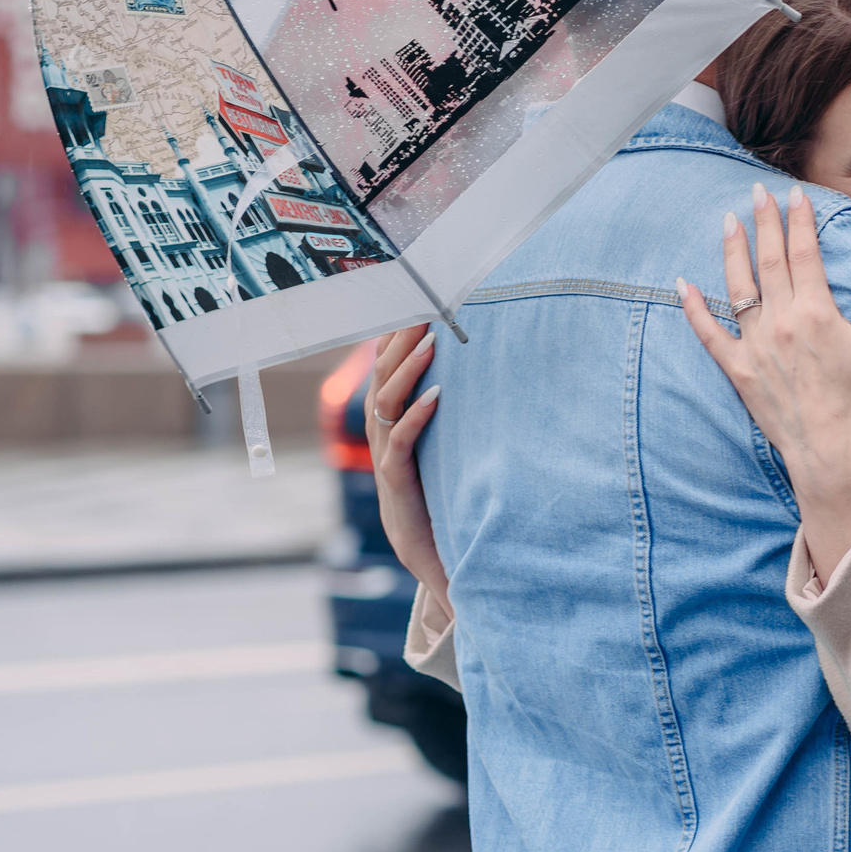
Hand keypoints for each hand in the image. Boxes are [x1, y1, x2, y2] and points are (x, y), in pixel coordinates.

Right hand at [367, 324, 449, 612]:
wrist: (427, 551)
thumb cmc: (437, 491)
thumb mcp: (440, 445)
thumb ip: (443, 411)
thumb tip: (468, 371)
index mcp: (390, 419)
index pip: (387, 366)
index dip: (397, 335)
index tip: (416, 299)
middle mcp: (382, 432)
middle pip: (384, 374)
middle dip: (402, 339)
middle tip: (422, 304)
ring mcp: (386, 454)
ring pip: (387, 400)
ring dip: (410, 368)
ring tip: (431, 339)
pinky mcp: (397, 480)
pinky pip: (401, 441)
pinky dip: (417, 416)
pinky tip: (437, 396)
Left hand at [680, 185, 850, 567]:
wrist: (830, 450)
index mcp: (817, 311)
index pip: (804, 253)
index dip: (799, 220)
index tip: (794, 195)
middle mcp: (781, 321)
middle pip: (769, 261)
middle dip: (764, 222)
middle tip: (757, 192)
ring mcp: (755, 344)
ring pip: (738, 287)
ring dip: (732, 251)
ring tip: (727, 222)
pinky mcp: (737, 368)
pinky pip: (709, 334)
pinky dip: (693, 308)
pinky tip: (682, 284)